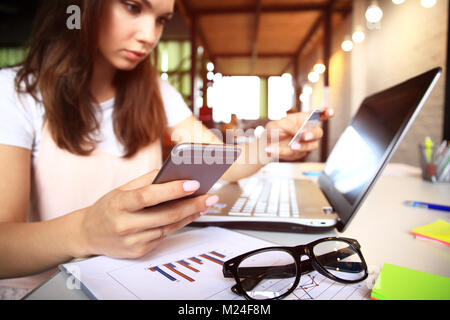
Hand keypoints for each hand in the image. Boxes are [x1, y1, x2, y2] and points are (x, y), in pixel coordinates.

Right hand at [79, 170, 218, 258]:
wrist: (88, 234)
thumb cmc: (108, 208)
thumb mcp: (120, 189)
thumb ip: (146, 181)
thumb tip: (172, 172)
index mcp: (119, 204)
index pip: (149, 196)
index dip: (173, 190)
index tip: (193, 183)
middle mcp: (125, 224)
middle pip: (166, 215)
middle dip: (192, 204)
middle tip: (210, 196)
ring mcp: (133, 241)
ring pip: (169, 226)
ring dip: (190, 214)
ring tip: (205, 203)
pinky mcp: (139, 251)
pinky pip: (164, 235)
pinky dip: (179, 224)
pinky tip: (190, 214)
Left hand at [264, 108, 333, 160]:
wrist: (266, 144)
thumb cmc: (274, 130)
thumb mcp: (279, 124)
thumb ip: (290, 125)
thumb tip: (299, 131)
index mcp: (304, 119)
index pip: (319, 115)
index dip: (326, 113)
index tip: (330, 112)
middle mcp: (308, 130)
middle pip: (318, 132)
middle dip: (312, 134)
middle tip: (304, 136)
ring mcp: (306, 143)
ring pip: (311, 146)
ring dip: (302, 146)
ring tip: (291, 145)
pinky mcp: (300, 153)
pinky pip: (296, 153)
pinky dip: (284, 151)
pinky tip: (275, 149)